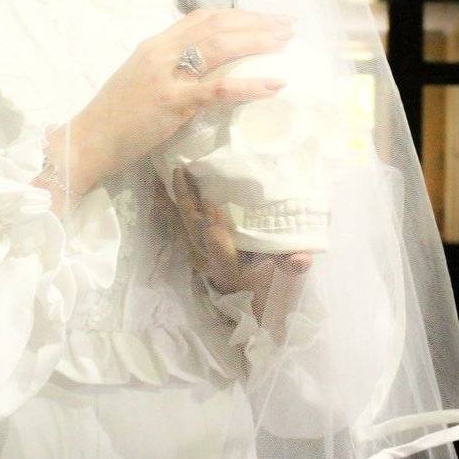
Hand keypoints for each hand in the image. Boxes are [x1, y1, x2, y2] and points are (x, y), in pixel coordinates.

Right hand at [68, 7, 296, 189]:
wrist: (87, 141)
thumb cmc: (116, 118)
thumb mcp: (143, 81)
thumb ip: (170, 69)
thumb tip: (205, 70)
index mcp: (155, 45)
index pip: (202, 17)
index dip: (238, 14)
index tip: (265, 18)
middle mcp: (161, 52)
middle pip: (216, 25)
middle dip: (256, 22)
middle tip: (288, 25)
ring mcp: (166, 76)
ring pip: (218, 47)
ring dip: (257, 41)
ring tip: (286, 42)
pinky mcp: (172, 102)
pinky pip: (217, 89)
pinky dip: (249, 85)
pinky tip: (273, 84)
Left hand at [154, 166, 313, 328]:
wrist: (246, 284)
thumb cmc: (267, 265)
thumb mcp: (282, 265)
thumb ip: (292, 262)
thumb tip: (301, 259)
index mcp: (231, 267)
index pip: (220, 251)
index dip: (214, 231)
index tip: (212, 204)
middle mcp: (208, 262)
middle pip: (193, 233)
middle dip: (188, 204)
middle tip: (184, 174)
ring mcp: (195, 254)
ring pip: (179, 227)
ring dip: (171, 201)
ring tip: (163, 175)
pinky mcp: (188, 245)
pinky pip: (172, 225)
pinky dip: (165, 206)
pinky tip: (158, 186)